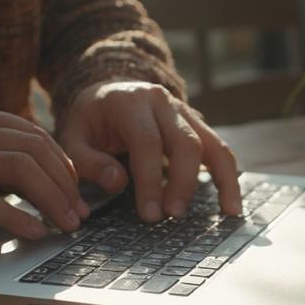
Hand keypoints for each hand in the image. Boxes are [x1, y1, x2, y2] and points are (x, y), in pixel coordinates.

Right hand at [0, 99, 89, 238]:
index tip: (76, 191)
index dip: (62, 165)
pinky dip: (20, 219)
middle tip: (79, 213)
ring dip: (52, 201)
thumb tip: (44, 175)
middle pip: (34, 150)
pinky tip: (34, 233)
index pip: (33, 134)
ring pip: (20, 170)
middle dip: (65, 185)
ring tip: (65, 225)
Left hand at [59, 80, 240, 221]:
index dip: (150, 181)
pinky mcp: (198, 125)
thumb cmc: (90, 120)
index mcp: (130, 102)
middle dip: (183, 182)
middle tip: (174, 215)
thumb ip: (89, 161)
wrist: (109, 89)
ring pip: (213, 143)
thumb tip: (117, 183)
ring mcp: (185, 112)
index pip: (147, 142)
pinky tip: (231, 202)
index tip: (150, 214)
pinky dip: (229, 175)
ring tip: (229, 212)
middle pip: (186, 142)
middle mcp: (162, 102)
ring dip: (223, 179)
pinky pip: (220, 149)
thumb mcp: (73, 137)